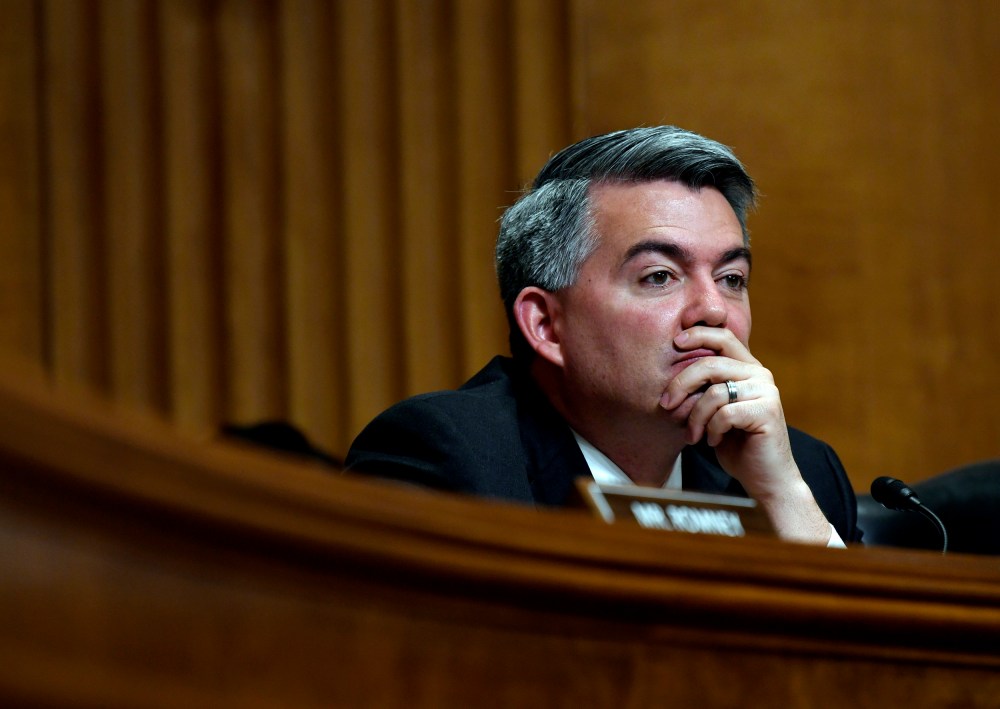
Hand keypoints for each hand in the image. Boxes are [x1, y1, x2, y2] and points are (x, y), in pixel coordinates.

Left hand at [659, 326, 831, 543]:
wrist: (765, 478)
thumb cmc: (736, 445)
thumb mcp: (714, 410)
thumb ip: (703, 388)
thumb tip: (670, 373)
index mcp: (748, 368)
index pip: (723, 337)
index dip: (699, 334)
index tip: (676, 341)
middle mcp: (760, 374)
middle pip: (711, 364)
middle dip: (681, 383)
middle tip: (666, 404)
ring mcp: (767, 391)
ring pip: (714, 392)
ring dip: (695, 417)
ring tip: (693, 434)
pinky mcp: (768, 411)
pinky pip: (724, 414)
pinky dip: (712, 430)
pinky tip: (713, 441)